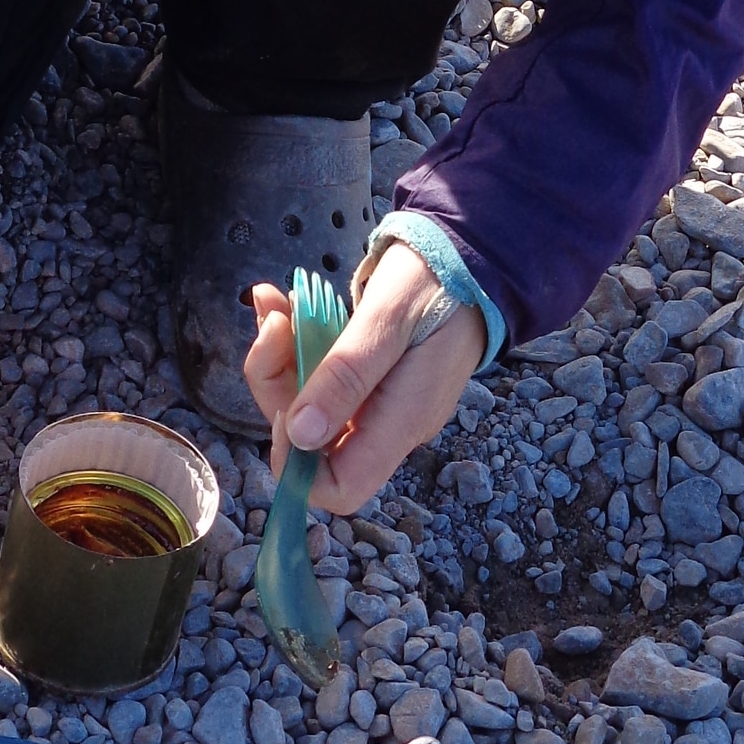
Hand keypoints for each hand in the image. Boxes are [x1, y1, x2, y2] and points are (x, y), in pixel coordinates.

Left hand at [243, 241, 486, 512]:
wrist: (468, 256)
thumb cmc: (437, 282)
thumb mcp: (389, 319)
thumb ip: (347, 375)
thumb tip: (300, 436)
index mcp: (403, 421)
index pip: (341, 487)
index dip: (297, 463)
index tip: (283, 406)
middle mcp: (388, 424)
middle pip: (311, 443)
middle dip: (278, 387)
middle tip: (275, 326)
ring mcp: (377, 404)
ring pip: (307, 404)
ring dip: (279, 358)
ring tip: (276, 305)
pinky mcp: (368, 380)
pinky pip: (319, 378)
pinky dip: (294, 345)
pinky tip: (287, 307)